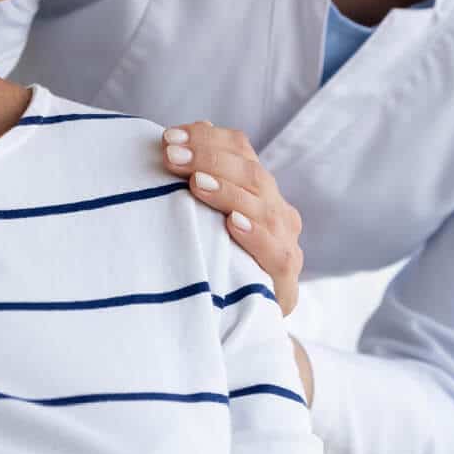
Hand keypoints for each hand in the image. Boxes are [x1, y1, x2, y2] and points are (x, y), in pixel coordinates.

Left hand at [162, 121, 302, 315]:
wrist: (252, 316)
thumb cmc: (225, 256)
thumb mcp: (212, 214)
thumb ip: (204, 176)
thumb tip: (184, 137)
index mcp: (259, 187)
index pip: (241, 149)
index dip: (207, 139)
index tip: (168, 137)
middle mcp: (276, 208)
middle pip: (250, 172)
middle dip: (209, 159)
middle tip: (172, 155)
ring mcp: (285, 240)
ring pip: (262, 207)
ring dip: (228, 191)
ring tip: (196, 183)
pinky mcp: (286, 277)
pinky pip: (274, 251)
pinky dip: (254, 235)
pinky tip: (232, 223)